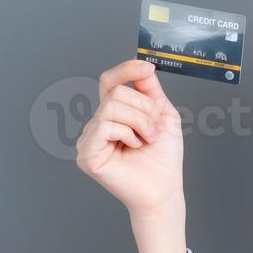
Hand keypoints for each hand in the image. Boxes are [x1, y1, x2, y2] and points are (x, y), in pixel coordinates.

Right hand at [75, 59, 185, 220]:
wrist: (165, 188)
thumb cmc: (163, 157)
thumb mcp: (162, 114)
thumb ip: (149, 89)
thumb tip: (142, 64)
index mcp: (114, 114)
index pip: (109, 81)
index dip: (125, 70)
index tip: (146, 67)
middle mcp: (98, 123)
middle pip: (116, 93)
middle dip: (144, 109)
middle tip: (156, 131)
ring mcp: (89, 138)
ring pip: (112, 106)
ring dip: (140, 122)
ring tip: (148, 139)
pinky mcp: (87, 153)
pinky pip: (104, 125)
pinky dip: (127, 134)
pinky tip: (133, 147)